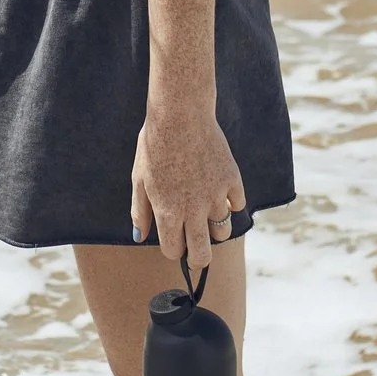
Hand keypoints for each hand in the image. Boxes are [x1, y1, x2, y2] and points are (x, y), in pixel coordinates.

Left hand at [128, 99, 246, 273]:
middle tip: (197, 254)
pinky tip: (220, 193)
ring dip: (214, 228)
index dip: (173, 249)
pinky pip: (237, 204)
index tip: (173, 242)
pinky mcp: (232, 180)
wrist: (180, 115)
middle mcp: (194, 210)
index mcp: (168, 213)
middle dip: (198, 260)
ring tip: (206, 215)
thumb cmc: (154, 147)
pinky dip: (230, 203)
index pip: (174, 251)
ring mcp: (216, 195)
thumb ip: (140, 212)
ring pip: (223, 230)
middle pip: (202, 254)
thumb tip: (140, 237)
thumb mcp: (139, 180)